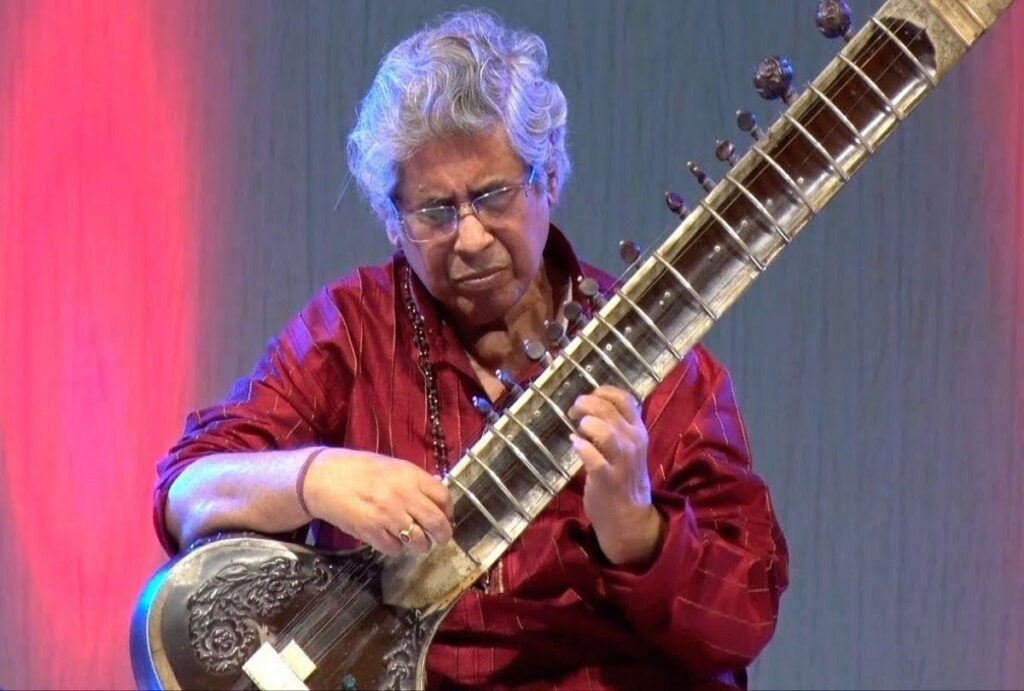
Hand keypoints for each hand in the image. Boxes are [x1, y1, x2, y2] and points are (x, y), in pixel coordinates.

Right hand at [302, 449, 453, 556]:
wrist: (323, 479)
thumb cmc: (359, 469)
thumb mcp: (392, 467)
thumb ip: (414, 481)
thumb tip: (437, 495)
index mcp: (410, 476)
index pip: (443, 497)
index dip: (448, 510)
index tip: (446, 516)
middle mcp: (403, 496)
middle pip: (437, 523)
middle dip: (442, 535)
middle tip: (439, 538)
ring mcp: (388, 516)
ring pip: (418, 541)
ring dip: (420, 545)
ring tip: (414, 541)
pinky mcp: (372, 532)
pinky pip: (395, 549)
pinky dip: (396, 547)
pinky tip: (390, 538)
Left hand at [568, 386, 663, 565]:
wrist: (630, 518)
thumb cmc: (623, 478)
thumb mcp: (627, 447)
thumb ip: (614, 426)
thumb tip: (589, 406)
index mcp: (638, 431)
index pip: (625, 399)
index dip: (603, 392)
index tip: (589, 396)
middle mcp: (633, 443)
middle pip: (609, 410)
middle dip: (587, 404)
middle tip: (574, 411)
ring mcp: (622, 462)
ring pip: (606, 432)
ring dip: (588, 425)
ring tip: (578, 429)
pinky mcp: (608, 480)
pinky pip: (594, 458)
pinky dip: (582, 448)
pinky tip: (575, 445)